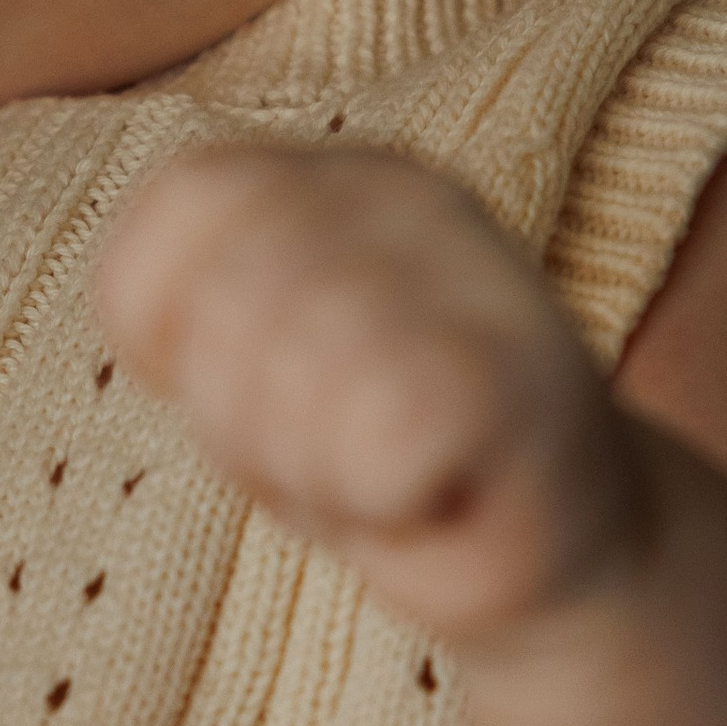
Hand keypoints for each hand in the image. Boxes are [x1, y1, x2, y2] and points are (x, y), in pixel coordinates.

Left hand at [97, 145, 643, 642]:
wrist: (560, 551)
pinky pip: (384, 437)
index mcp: (328, 174)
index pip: (180, 201)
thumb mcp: (256, 369)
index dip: (166, 328)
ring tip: (380, 477)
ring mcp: (480, 272)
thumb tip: (185, 320)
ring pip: (293, 376)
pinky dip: (380, 500)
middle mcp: (406, 194)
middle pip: (224, 312)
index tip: (247, 388)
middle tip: (328, 454)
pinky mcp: (531, 376)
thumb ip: (201, 307)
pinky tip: (428, 500)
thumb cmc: (380, 458)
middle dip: (241, 425)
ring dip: (309, 472)